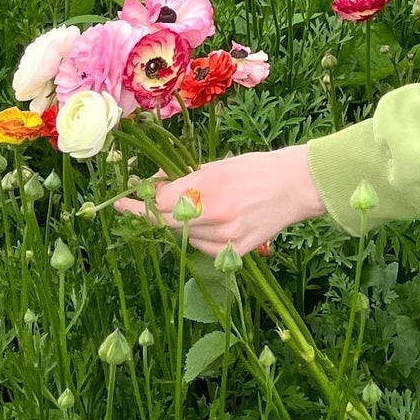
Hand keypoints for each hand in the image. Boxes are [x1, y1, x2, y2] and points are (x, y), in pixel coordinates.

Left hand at [114, 145, 324, 255]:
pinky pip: (201, 247)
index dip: (141, 201)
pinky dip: (196, 235)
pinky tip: (206, 222)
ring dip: (175, 222)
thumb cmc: (255, 168)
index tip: (124, 199)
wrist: (294, 188)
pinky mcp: (235, 253)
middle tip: (127, 206)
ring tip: (188, 205)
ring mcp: (226, 239)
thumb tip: (153, 186)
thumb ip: (184, 179)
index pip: (161, 202)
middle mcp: (216, 217)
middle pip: (166, 222)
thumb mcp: (217, 166)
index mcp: (211, 188)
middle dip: (145, 214)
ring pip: (182, 236)